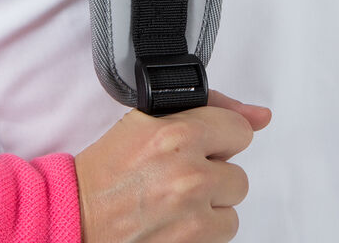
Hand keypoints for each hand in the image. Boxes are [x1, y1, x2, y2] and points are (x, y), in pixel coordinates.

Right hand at [74, 90, 271, 241]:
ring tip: (174, 198)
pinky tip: (175, 219)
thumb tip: (262, 116)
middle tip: (178, 173)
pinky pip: (222, 233)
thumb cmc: (107, 169)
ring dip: (210, 204)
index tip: (203, 143)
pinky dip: (203, 228)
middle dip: (212, 174)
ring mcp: (192, 216)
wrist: (77, 215)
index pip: (239, 131)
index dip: (220, 137)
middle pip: (237, 174)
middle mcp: (189, 175)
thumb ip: (210, 109)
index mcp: (177, 133)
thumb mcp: (148, 121)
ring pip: (232, 207)